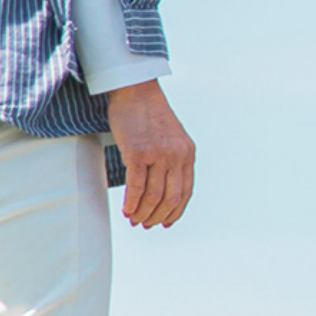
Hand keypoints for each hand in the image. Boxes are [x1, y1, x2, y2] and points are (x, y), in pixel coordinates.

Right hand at [106, 80, 193, 228]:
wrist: (135, 91)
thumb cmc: (148, 115)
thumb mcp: (170, 138)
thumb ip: (171, 160)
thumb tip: (162, 188)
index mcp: (188, 153)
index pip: (186, 192)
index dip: (176, 211)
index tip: (166, 222)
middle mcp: (177, 155)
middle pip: (171, 198)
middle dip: (158, 216)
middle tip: (145, 224)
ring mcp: (159, 154)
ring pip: (154, 196)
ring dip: (144, 213)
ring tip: (134, 220)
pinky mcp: (138, 153)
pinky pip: (136, 187)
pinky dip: (132, 203)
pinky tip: (127, 210)